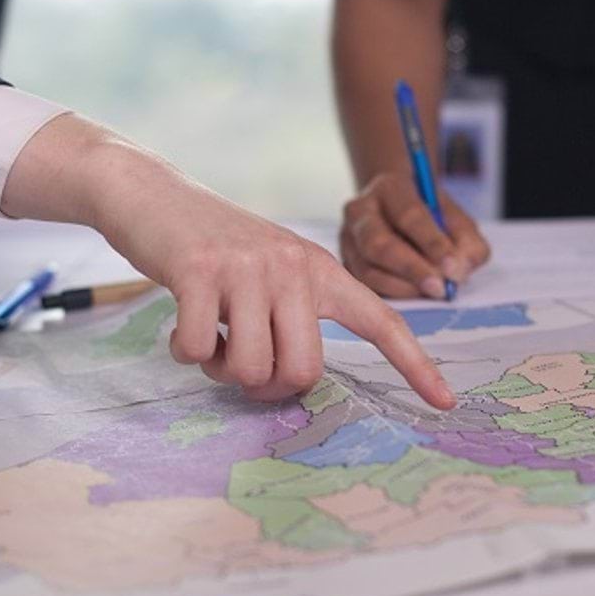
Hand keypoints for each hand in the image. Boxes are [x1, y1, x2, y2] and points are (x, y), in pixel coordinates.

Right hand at [1, 119, 455, 409]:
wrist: (148, 193)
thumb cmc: (209, 247)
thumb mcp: (266, 269)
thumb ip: (290, 315)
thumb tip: (290, 381)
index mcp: (318, 268)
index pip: (381, 319)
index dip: (415, 364)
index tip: (446, 402)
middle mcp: (292, 265)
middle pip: (303, 371)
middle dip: (266, 386)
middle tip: (238, 365)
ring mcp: (247, 266)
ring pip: (251, 369)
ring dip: (222, 370)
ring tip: (208, 339)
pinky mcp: (199, 271)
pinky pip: (200, 351)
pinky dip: (185, 351)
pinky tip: (178, 323)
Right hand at [340, 171, 490, 298]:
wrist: (398, 210)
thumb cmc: (430, 215)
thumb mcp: (456, 218)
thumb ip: (467, 241)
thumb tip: (459, 270)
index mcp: (389, 187)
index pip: (408, 215)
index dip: (432, 243)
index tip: (454, 268)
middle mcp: (360, 211)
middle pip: (379, 244)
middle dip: (413, 270)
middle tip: (441, 288)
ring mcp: (347, 239)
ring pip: (367, 270)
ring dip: (402, 287)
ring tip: (431, 292)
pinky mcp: (346, 264)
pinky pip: (364, 286)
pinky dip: (392, 295)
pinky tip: (414, 294)